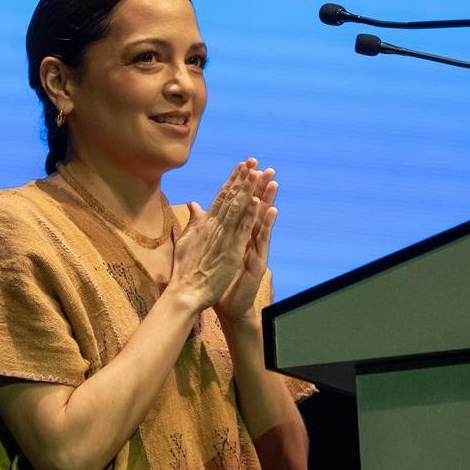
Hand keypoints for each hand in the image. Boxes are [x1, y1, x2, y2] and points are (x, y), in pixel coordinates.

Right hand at [169, 161, 259, 310]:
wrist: (186, 291)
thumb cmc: (186, 269)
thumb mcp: (187, 240)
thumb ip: (193, 221)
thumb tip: (193, 203)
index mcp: (206, 223)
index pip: (221, 197)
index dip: (232, 180)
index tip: (242, 166)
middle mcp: (214, 226)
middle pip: (231, 198)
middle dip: (242, 178)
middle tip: (252, 161)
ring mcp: (223, 238)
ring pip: (238, 209)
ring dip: (248, 190)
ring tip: (258, 173)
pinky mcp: (231, 251)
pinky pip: (242, 230)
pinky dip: (250, 216)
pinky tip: (257, 202)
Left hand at [215, 159, 278, 323]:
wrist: (223, 303)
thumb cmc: (215, 276)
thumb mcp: (206, 245)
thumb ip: (203, 224)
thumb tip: (196, 206)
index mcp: (234, 232)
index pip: (239, 204)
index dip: (242, 185)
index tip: (246, 166)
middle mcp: (246, 238)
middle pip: (253, 208)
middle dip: (259, 188)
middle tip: (266, 168)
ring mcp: (253, 249)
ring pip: (261, 221)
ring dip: (267, 201)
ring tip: (273, 182)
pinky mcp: (256, 261)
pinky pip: (262, 240)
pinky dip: (266, 225)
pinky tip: (271, 211)